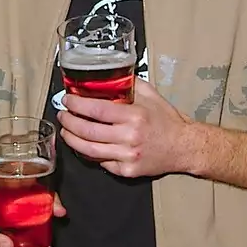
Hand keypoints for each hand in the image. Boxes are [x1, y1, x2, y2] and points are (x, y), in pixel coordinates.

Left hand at [57, 81, 192, 178]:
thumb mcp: (151, 95)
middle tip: (63, 116)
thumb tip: (107, 75)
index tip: (67, 100)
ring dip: (72, 140)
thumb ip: (129, 84)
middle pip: (87, 131)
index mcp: (134, 115)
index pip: (96, 109)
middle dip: (69, 122)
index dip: (77, 104)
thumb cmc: (167, 120)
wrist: (184, 147)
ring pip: (89, 150)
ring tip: (66, 131)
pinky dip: (87, 153)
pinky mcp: (126, 171)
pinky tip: (82, 145)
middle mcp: (130, 137)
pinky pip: (100, 162)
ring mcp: (127, 156)